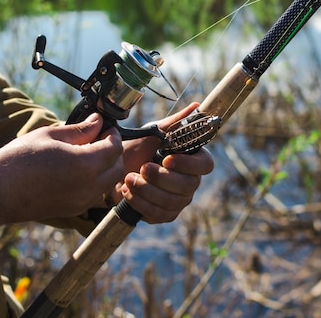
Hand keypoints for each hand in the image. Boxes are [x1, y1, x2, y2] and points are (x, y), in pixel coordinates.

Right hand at [0, 113, 123, 225]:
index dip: (113, 134)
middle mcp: (89, 186)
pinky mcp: (74, 210)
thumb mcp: (50, 135)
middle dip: (113, 151)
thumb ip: (80, 130)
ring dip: (106, 167)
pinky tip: (77, 170)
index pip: (115, 148)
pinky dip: (96, 181)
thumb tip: (98, 121)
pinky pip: (96, 194)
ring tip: (86, 154)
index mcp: (84, 164)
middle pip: (118, 167)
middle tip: (98, 139)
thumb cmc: (18, 159)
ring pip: (109, 182)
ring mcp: (82, 201)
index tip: (105, 127)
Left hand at [114, 103, 214, 223]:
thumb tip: (196, 106)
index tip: (167, 159)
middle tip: (142, 168)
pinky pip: (158, 214)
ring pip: (171, 202)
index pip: (205, 165)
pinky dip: (140, 202)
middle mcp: (190, 181)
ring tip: (129, 178)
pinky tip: (128, 191)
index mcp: (193, 160)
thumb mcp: (154, 132)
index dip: (188, 164)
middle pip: (187, 186)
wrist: (115, 169)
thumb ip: (176, 122)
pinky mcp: (165, 214)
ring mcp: (179, 200)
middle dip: (161, 178)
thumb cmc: (138, 149)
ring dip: (147, 190)